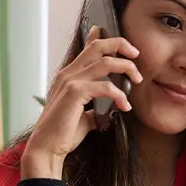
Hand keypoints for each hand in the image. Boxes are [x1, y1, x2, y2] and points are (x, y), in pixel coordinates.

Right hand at [22, 26, 141, 176]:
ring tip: (138, 79)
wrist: (47, 148)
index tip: (122, 40)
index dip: (103, 37)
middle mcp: (68, 74)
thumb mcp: (82, 116)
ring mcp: (70, 82)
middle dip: (121, 44)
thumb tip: (108, 110)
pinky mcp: (75, 93)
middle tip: (136, 54)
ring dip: (126, 67)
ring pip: (105, 62)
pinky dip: (120, 95)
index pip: (87, 48)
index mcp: (69, 76)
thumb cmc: (62, 134)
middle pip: (98, 46)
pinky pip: (105, 86)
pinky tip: (125, 106)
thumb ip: (93, 107)